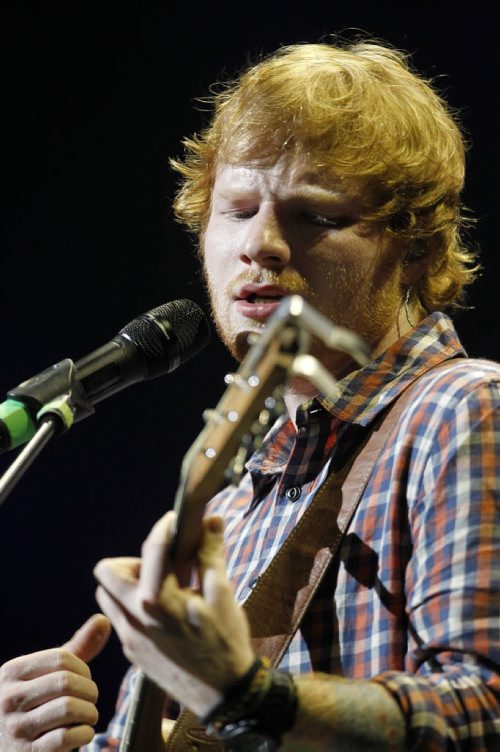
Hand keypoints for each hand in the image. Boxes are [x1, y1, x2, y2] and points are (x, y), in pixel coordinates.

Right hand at [0, 613, 110, 750]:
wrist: (8, 749)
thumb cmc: (35, 704)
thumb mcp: (46, 675)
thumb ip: (75, 649)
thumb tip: (103, 619)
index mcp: (11, 673)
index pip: (61, 658)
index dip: (83, 668)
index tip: (85, 679)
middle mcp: (8, 699)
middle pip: (66, 682)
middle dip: (90, 690)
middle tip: (91, 699)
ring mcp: (16, 729)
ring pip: (69, 708)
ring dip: (90, 712)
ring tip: (88, 715)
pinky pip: (67, 737)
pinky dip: (85, 734)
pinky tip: (81, 733)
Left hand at [95, 512, 254, 717]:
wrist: (223, 694)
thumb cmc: (225, 641)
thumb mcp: (221, 593)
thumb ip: (211, 554)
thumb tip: (211, 521)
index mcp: (158, 599)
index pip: (151, 547)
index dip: (166, 526)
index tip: (176, 520)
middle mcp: (135, 617)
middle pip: (106, 571)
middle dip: (132, 560)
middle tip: (161, 565)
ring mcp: (129, 637)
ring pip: (107, 596)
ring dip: (127, 583)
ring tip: (161, 586)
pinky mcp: (132, 651)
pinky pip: (119, 618)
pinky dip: (133, 606)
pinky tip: (163, 610)